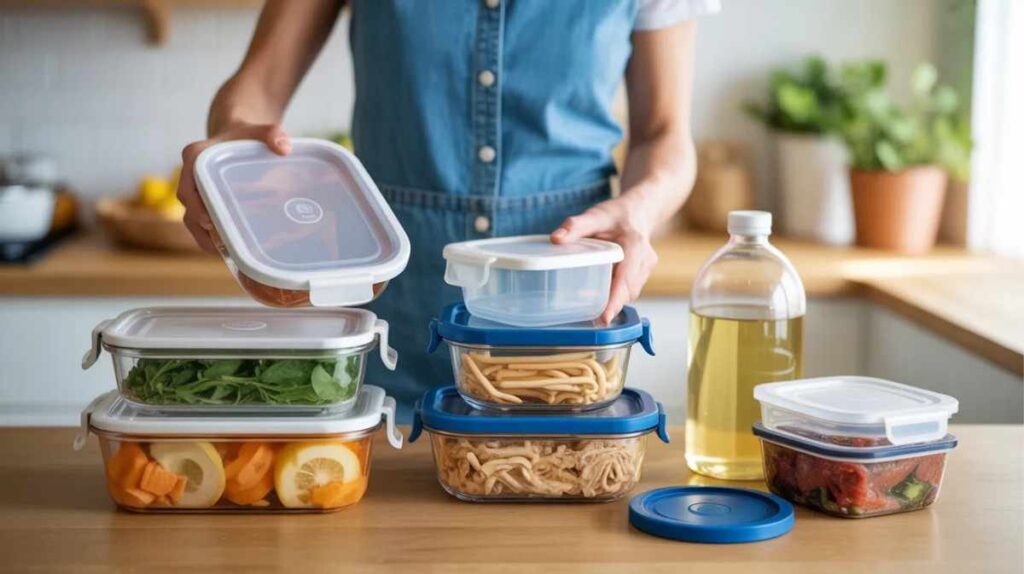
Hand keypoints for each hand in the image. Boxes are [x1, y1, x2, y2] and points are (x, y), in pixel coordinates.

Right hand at [177, 123, 291, 252]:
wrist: (237, 136)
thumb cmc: (247, 135)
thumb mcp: (262, 131)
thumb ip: (273, 134)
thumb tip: (285, 148)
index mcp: (196, 156)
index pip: (188, 183)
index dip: (196, 204)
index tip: (208, 220)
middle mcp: (188, 175)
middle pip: (188, 205)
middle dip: (201, 226)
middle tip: (221, 242)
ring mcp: (193, 191)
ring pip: (191, 218)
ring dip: (205, 236)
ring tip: (224, 253)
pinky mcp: (200, 202)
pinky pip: (199, 223)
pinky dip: (210, 237)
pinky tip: (226, 251)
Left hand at [550, 193, 658, 323]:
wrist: (638, 211)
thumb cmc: (616, 214)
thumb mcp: (595, 215)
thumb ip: (575, 226)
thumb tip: (555, 239)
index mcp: (635, 245)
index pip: (626, 278)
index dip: (615, 300)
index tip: (604, 317)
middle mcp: (645, 259)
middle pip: (628, 290)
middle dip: (611, 305)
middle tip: (592, 318)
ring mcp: (646, 268)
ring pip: (631, 292)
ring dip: (614, 301)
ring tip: (595, 310)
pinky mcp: (643, 274)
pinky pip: (630, 290)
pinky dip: (617, 295)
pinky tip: (603, 296)